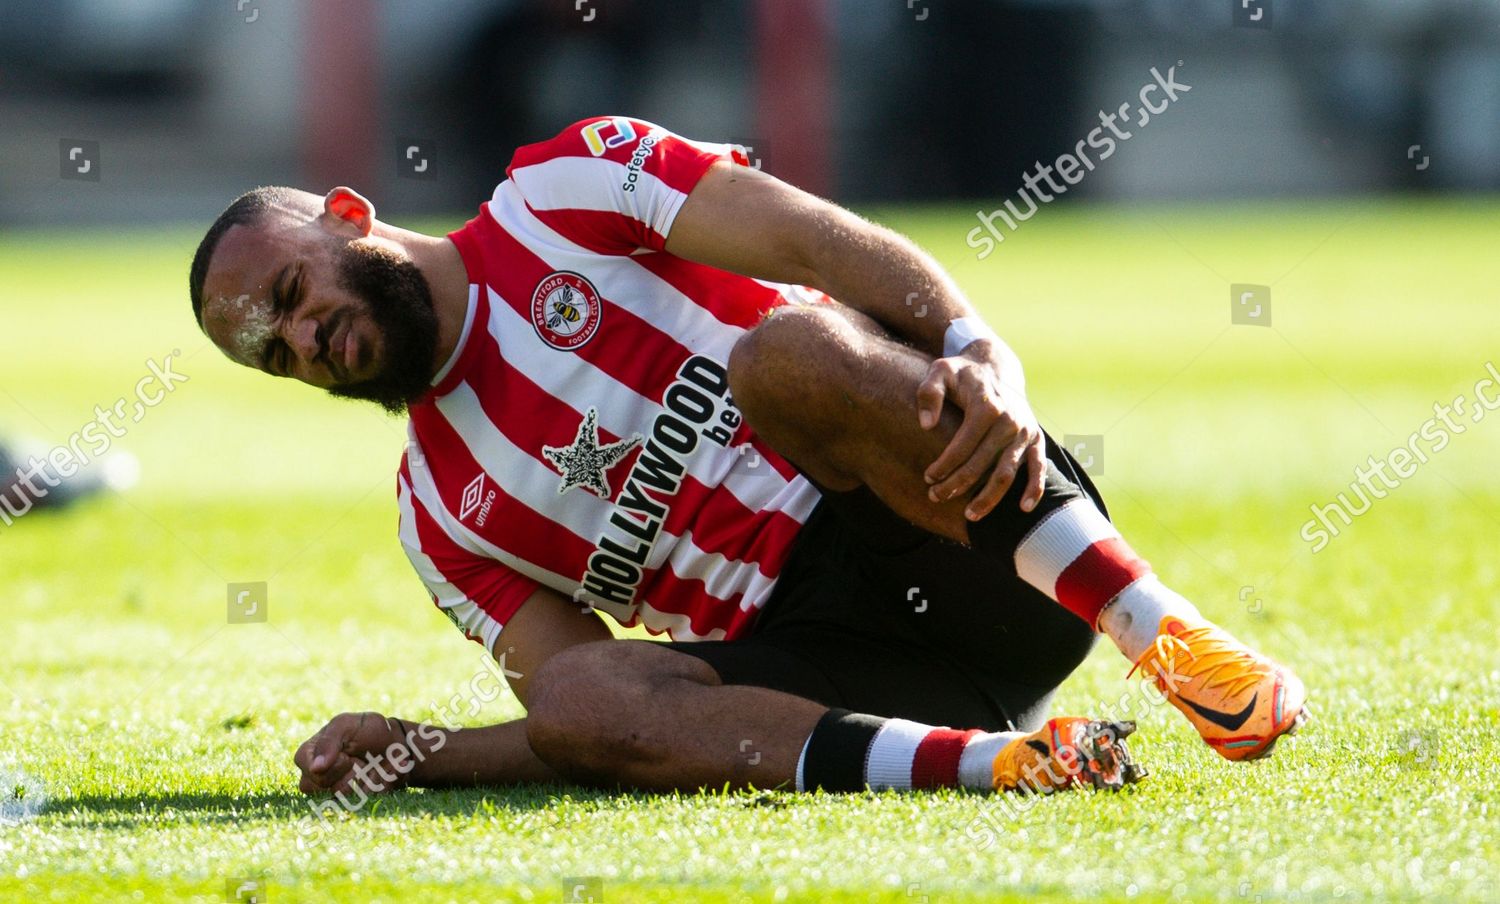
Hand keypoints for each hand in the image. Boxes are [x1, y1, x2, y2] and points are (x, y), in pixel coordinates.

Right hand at [294, 711, 414, 795]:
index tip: (346, 752)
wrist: (396, 742)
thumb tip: (315, 768)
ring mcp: (334, 791)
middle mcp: (317, 777)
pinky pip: (365, 799)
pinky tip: (382, 772)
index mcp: (309, 756)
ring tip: (368, 764)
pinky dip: (379, 782)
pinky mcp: (354, 802)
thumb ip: (328, 742)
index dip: (333, 762)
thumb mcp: (346, 725)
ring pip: (343, 795)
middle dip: (348, 770)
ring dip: (363, 776)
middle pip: (324, 786)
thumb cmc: (367, 729)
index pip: (310, 770)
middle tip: (357, 757)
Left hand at [915, 341, 1045, 519]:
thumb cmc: (961, 375)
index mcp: (987, 403)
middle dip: (957, 484)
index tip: (928, 478)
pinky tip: (1023, 508)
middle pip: (982, 463)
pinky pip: (1038, 467)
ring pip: (1007, 472)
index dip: (945, 465)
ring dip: (989, 497)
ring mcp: (1025, 431)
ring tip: (969, 516)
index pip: (963, 444)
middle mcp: (1010, 419)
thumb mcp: (940, 371)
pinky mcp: (1036, 439)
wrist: (994, 368)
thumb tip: (926, 425)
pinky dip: (1034, 488)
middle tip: (936, 497)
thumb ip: (929, 393)